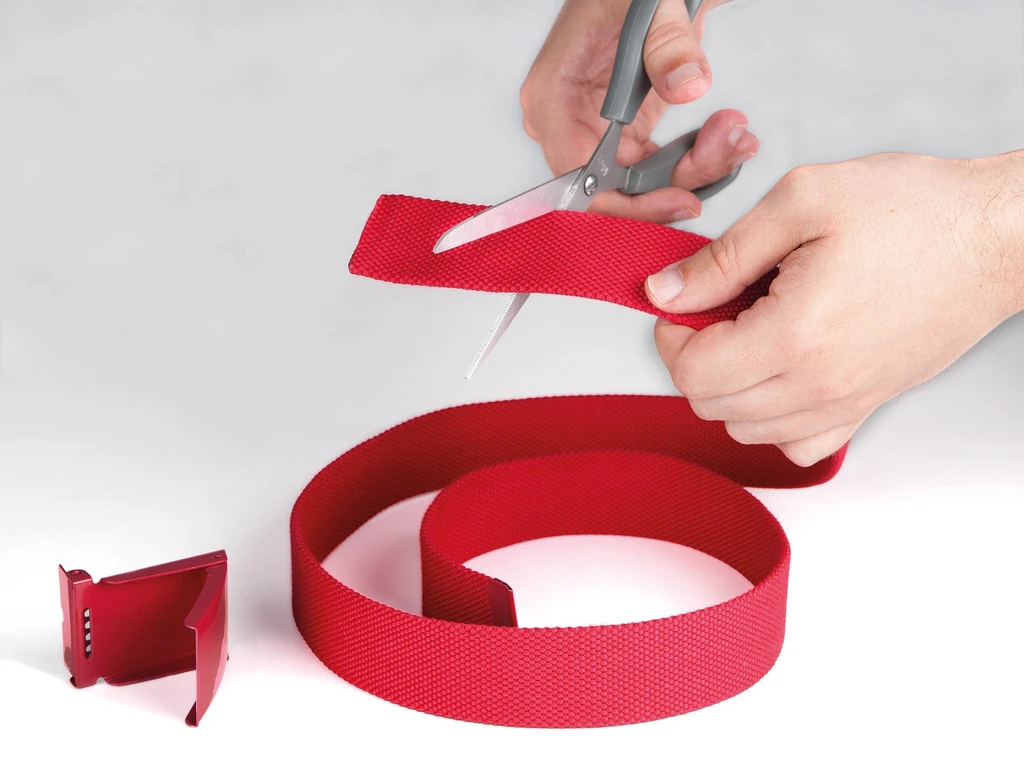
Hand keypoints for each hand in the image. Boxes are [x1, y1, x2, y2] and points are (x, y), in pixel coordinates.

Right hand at [520, 0, 755, 222]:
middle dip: (675, 180)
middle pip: (616, 187)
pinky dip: (691, 158)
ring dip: (693, 168)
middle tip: (725, 151)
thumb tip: (688, 85)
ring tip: (734, 137)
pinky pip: (654, 164)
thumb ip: (668, 43)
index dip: (627, 201)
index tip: (677, 198)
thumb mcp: (647, 5)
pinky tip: (722, 138)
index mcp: (553, 98)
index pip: (580, 179)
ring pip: (642, 181)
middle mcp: (568, 122)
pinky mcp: (625, 128)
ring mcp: (595, 127)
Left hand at [645, 152, 1023, 465]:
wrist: (995, 236)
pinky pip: (799, 445)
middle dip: (693, 357)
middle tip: (713, 310)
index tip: (682, 303)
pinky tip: (779, 373)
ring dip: (728, 387)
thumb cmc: (915, 211)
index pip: (694, 371)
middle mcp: (819, 384)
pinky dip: (773, 419)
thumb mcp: (801, 201)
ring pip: (746, 429)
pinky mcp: (867, 406)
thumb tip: (667, 291)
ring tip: (748, 332)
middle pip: (712, 406)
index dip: (671, 335)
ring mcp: (846, 402)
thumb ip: (723, 255)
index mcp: (796, 334)